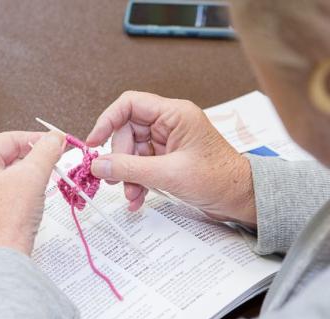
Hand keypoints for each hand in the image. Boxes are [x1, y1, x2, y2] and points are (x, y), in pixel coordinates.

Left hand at [0, 131, 64, 256]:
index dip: (36, 139)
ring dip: (24, 176)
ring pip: (1, 177)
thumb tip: (56, 138)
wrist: (0, 260)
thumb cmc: (10, 218)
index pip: (8, 140)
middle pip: (3, 158)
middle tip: (53, 162)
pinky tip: (29, 201)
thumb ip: (46, 151)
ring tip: (43, 181)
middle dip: (30, 159)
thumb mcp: (33, 176)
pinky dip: (15, 192)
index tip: (57, 143)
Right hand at [86, 91, 255, 226]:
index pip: (129, 104)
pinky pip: (141, 165)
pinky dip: (137, 182)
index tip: (93, 143)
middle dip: (120, 160)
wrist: (240, 198)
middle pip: (127, 132)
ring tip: (132, 196)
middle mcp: (169, 124)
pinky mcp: (167, 158)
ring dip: (128, 176)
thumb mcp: (169, 174)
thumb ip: (129, 169)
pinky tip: (138, 199)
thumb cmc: (218, 179)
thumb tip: (98, 165)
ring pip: (132, 152)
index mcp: (174, 114)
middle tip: (117, 181)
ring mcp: (167, 142)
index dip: (107, 121)